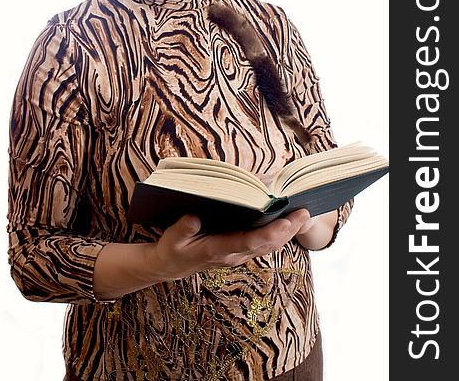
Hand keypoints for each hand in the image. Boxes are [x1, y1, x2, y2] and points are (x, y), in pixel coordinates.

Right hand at [150, 209, 311, 280]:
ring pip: (269, 245)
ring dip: (288, 231)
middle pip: (267, 244)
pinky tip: (288, 220)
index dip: (270, 232)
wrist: (171, 266)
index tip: (287, 222)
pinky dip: (279, 232)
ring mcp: (239, 254)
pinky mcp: (240, 250)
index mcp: (219, 249)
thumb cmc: (173, 249)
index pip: (250, 242)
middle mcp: (234, 254)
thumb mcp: (172, 238)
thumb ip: (183, 228)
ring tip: (303, 213)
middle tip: (306, 212)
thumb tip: (193, 218)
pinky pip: (264, 243)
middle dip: (288, 229)